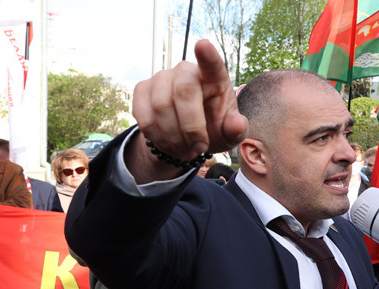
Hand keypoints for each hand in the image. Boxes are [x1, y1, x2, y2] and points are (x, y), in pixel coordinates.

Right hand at [127, 40, 247, 182]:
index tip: (203, 45)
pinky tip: (170, 145)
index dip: (207, 55)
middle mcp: (186, 71)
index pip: (212, 63)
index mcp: (214, 78)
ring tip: (186, 151)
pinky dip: (157, 138)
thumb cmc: (214, 129)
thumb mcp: (229, 134)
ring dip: (174, 137)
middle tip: (199, 149)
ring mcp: (161, 77)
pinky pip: (144, 116)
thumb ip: (236, 130)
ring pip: (161, 107)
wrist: (187, 138)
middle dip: (191, 127)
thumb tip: (236, 124)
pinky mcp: (142, 89)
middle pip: (183, 91)